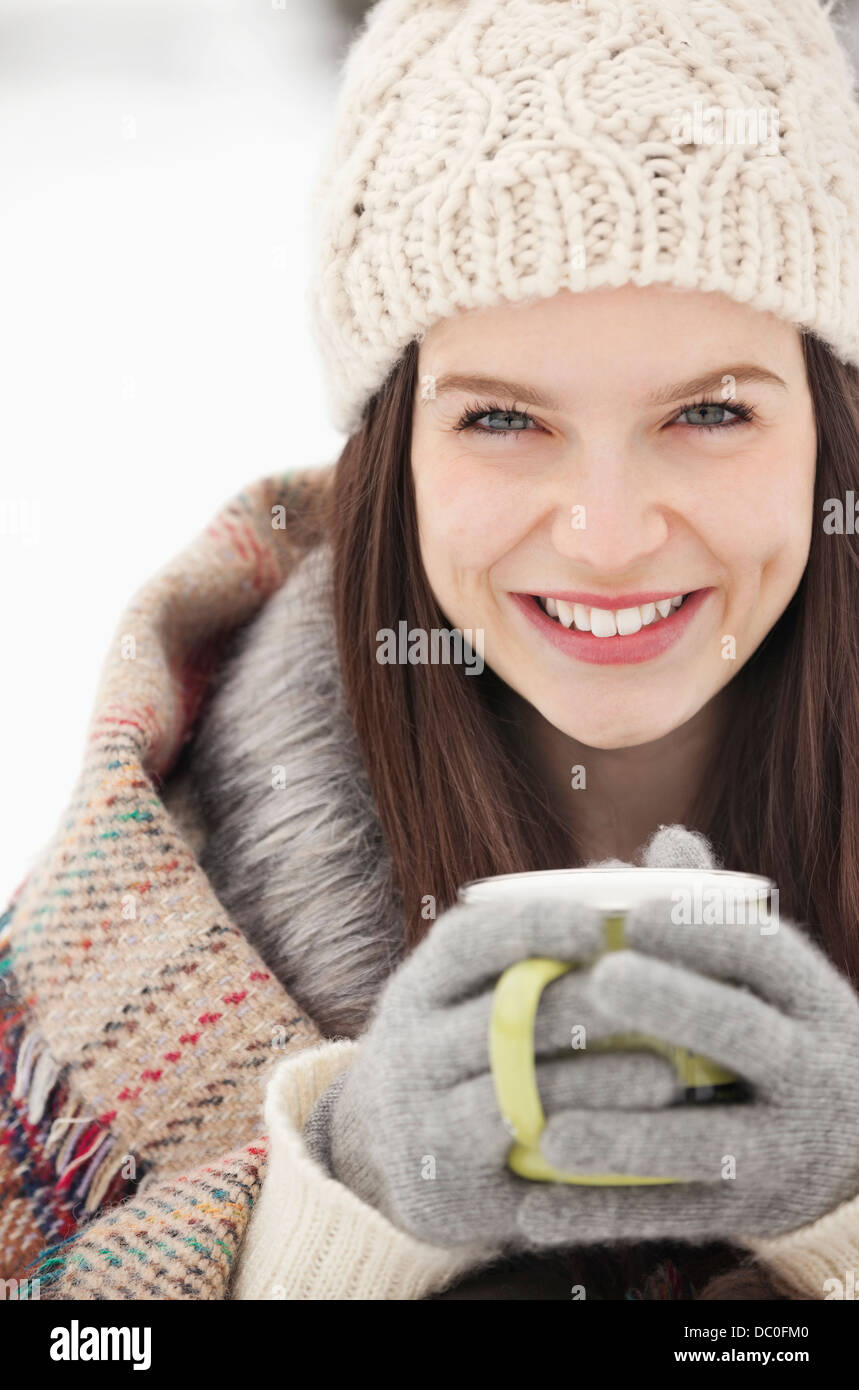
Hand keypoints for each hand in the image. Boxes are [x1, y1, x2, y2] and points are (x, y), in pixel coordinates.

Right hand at [310, 894, 684, 1251]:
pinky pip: (516, 1175)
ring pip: (512, 1094)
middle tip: (662, 998)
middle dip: (583, 1004)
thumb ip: (578, 924)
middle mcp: (409, 1044)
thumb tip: (675, 848)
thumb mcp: (494, 982)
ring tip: (667, 1076)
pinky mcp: (444, 1192)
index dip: (534, 926)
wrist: (393, 1153)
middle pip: (498, 1016)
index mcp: (425, 983)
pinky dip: (579, 1156)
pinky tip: (634, 1151)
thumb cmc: (474, 1042)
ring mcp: (419, 1120)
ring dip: (595, 1084)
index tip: (601, 921)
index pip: (470, 940)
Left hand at [515, 897, 858, 1247]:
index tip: (637, 913)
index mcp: (811, 1001)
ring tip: (551, 1128)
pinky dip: (600, 1213)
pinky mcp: (749, 1213)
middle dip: (675, 1005)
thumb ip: (715, 914)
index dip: (702, 929)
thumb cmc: (778, 1034)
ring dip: (627, 1136)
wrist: (855, 1147)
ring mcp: (784, 1150)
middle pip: (743, 1035)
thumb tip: (667, 839)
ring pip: (706, 1143)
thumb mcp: (768, 980)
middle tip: (600, 981)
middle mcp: (811, 1072)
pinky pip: (670, 1216)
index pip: (764, 953)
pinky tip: (534, 1206)